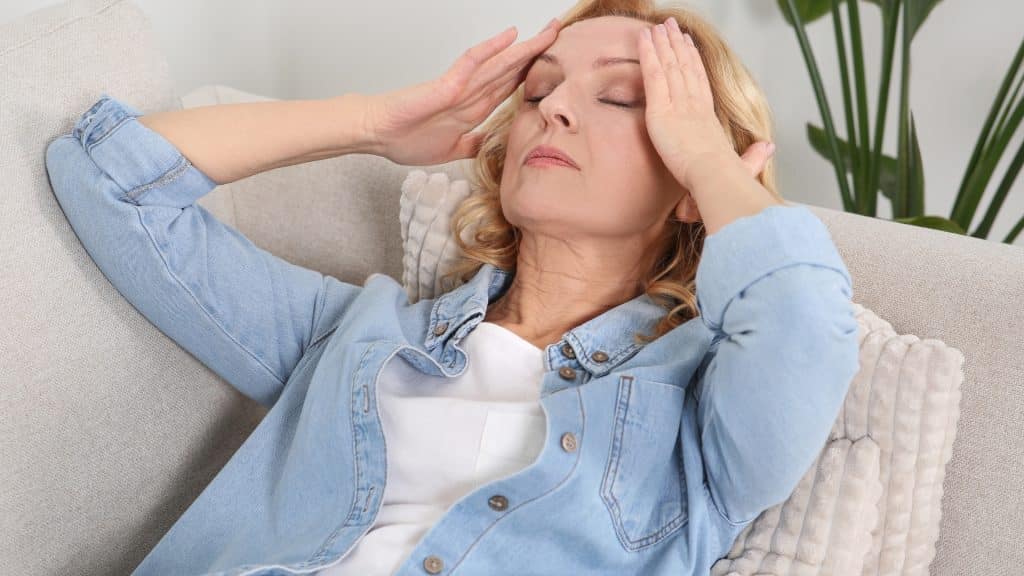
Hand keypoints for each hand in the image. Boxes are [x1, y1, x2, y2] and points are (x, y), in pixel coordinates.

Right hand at [363, 18, 561, 165]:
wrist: (377, 135)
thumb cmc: (404, 138)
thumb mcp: (451, 150)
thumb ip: (472, 144)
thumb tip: (490, 143)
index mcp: (473, 109)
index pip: (509, 87)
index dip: (531, 75)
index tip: (554, 66)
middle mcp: (471, 94)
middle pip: (510, 70)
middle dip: (536, 54)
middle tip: (559, 34)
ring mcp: (459, 88)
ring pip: (498, 64)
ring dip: (524, 49)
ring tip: (548, 32)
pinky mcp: (445, 86)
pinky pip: (471, 64)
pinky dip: (490, 50)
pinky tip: (508, 36)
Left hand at [638, 18, 771, 189]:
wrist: (716, 176)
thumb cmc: (727, 176)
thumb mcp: (743, 165)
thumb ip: (754, 156)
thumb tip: (770, 148)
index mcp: (708, 118)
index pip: (700, 82)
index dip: (694, 61)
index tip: (690, 45)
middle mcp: (694, 105)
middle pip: (684, 67)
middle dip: (677, 44)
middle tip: (671, 26)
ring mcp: (678, 104)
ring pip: (669, 65)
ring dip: (662, 43)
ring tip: (658, 26)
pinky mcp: (660, 110)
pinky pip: (653, 75)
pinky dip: (647, 54)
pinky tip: (643, 38)